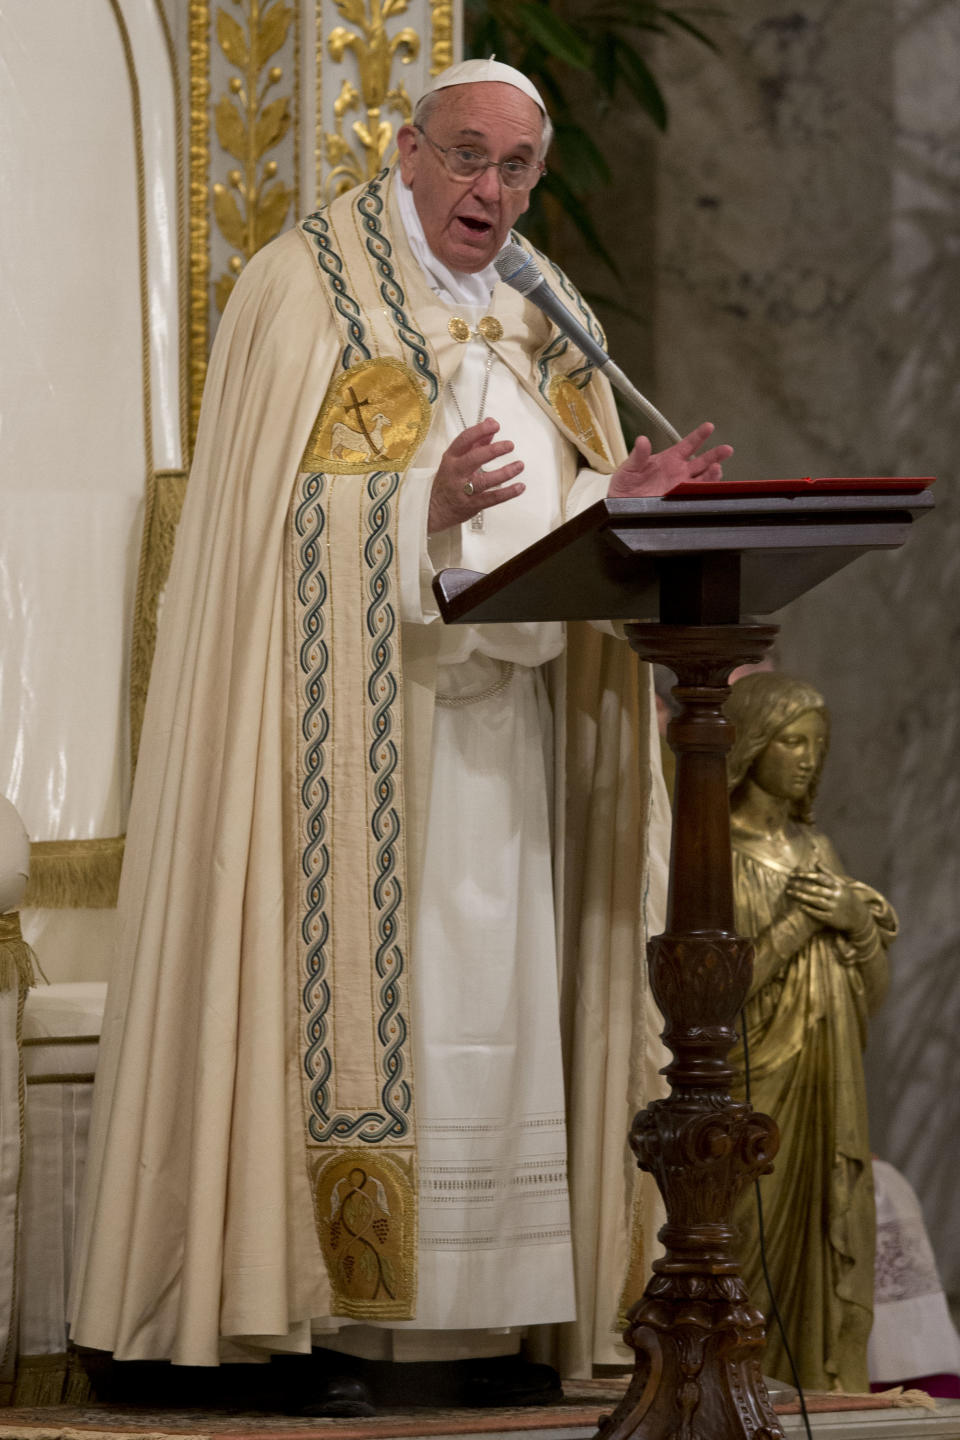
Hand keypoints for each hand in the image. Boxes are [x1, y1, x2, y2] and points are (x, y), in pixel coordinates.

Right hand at [428, 418, 524, 533]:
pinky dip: (507, 493)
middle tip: (509, 445)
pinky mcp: (472, 505)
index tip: (495, 425)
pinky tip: (520, 487)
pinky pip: (492, 498)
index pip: (464, 440)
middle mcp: (456, 472)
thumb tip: (490, 422)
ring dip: (504, 473)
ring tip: (519, 465)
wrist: (435, 509)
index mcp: (452, 457)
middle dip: (493, 450)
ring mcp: (463, 490)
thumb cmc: (449, 480)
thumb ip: (476, 441)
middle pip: (474, 459)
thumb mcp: (457, 458)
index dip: (480, 431)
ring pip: (485, 481)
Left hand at [607, 421, 732, 498]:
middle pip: (702, 462)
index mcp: (669, 459)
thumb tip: (642, 440)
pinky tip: (710, 488)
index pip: (688, 444)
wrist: (620, 506)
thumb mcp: (629, 467)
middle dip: (715, 455)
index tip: (709, 427)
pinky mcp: (678, 501)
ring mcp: (680, 487)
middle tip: (727, 450)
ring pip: (702, 479)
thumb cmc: (625, 485)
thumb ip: (638, 455)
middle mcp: (678, 472)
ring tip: (717, 469)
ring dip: (711, 474)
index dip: (699, 436)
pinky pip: (695, 496)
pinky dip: (704, 492)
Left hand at [785, 866, 870, 933]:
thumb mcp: (841, 884)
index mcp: (838, 885)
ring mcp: (834, 907)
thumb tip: (816, 861)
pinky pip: (819, 914)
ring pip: (816, 901)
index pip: (819, 877)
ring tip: (790, 892)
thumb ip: (828, 873)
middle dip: (800, 885)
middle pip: (815, 889)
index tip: (793, 874)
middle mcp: (836, 896)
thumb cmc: (847, 897)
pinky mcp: (832, 919)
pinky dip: (809, 910)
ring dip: (802, 896)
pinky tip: (800, 906)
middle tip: (788, 883)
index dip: (805, 874)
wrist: (859, 917)